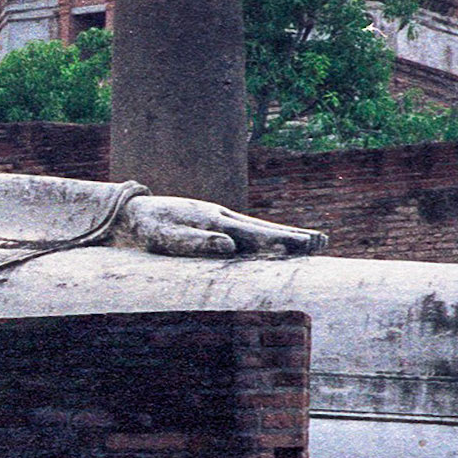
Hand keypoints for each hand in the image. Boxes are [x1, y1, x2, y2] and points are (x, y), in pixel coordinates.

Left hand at [119, 196, 327, 257]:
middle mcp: (222, 217)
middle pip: (264, 228)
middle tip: (323, 242)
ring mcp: (220, 218)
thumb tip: (229, 246)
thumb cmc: (148, 228)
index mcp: (214, 221)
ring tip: (312, 241)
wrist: (134, 211)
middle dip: (294, 236)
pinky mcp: (215, 223)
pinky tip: (277, 243)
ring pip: (259, 228)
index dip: (281, 240)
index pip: (255, 233)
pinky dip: (267, 236)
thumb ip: (196, 242)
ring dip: (285, 235)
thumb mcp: (166, 238)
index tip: (305, 245)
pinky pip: (247, 232)